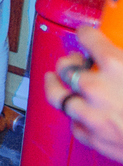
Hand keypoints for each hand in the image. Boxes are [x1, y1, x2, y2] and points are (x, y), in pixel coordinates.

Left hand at [44, 26, 122, 161]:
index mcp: (115, 64)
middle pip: (66, 67)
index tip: (85, 34)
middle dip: (68, 62)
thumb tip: (120, 54)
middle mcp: (97, 88)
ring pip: (59, 96)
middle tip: (72, 61)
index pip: (88, 37)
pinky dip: (75, 118)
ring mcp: (92, 114)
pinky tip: (78, 114)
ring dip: (57, 87)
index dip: (86, 34)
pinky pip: (74, 125)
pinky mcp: (94, 138)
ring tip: (55, 81)